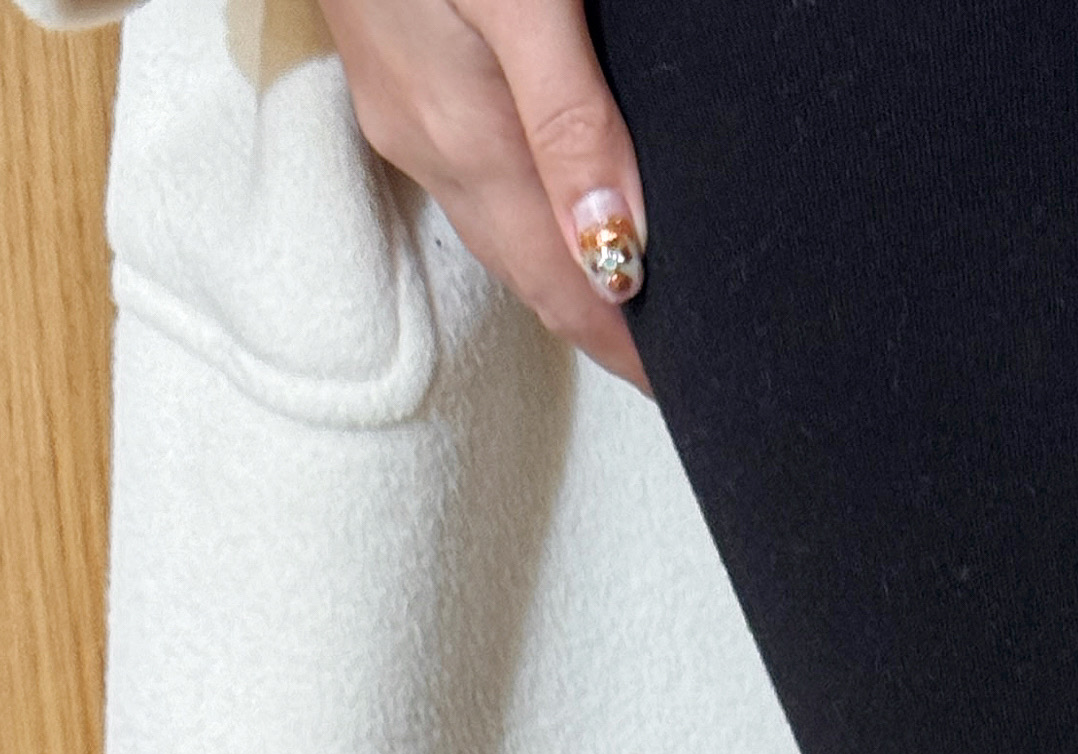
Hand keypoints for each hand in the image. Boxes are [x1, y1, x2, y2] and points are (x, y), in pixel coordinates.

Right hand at [311, 0, 651, 394]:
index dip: (624, 345)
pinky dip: (527, 212)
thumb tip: (617, 245)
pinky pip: (474, 174)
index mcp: (466, 142)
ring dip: (561, 275)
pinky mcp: (396, 72)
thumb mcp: (519, 2)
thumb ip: (569, 120)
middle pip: (531, 271)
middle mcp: (430, 145)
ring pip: (500, 227)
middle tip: (668, 365)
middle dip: (600, 325)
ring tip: (624, 308)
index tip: (681, 390)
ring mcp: (406, 111)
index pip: (563, 286)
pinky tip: (555, 206)